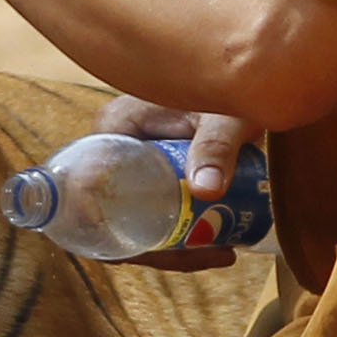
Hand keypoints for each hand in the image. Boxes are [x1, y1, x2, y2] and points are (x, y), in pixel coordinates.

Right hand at [92, 96, 263, 271]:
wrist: (248, 81)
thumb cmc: (232, 87)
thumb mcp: (225, 118)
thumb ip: (216, 145)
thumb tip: (205, 189)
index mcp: (117, 126)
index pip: (87, 186)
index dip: (101, 227)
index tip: (139, 253)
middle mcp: (115, 147)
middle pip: (113, 215)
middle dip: (156, 249)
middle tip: (206, 256)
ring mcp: (132, 164)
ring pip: (134, 222)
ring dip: (172, 249)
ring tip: (221, 254)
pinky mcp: (151, 176)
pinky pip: (151, 215)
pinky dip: (179, 239)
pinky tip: (217, 247)